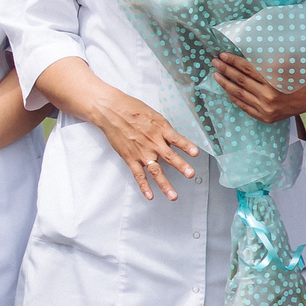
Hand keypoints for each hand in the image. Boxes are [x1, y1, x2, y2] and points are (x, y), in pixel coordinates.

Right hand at [89, 87, 198, 201]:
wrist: (110, 111)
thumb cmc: (131, 109)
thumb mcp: (153, 115)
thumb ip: (164, 128)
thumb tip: (173, 138)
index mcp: (160, 129)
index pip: (177, 139)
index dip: (187, 146)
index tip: (195, 153)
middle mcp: (153, 142)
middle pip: (170, 157)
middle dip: (181, 167)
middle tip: (190, 175)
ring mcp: (141, 152)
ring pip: (155, 171)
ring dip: (165, 184)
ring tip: (173, 196)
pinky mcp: (130, 158)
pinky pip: (138, 175)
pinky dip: (144, 186)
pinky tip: (150, 196)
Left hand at [213, 53, 305, 123]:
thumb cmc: (304, 74)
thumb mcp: (293, 61)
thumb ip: (275, 56)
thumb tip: (255, 47)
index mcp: (276, 80)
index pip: (248, 68)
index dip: (234, 61)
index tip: (223, 54)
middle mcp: (269, 96)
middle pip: (241, 80)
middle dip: (225, 69)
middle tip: (214, 62)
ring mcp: (266, 108)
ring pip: (239, 94)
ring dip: (225, 83)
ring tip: (216, 75)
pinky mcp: (266, 117)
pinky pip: (245, 106)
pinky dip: (234, 98)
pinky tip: (227, 90)